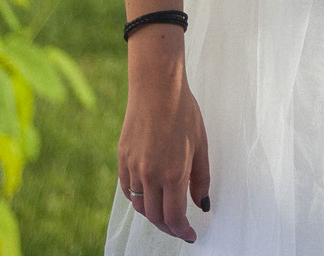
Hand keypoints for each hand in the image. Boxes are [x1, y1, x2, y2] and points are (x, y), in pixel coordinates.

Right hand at [116, 33, 210, 241]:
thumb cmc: (184, 113)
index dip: (182, 231)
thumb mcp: (201, 145)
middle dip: (169, 227)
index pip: (174, 217)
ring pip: (140, 205)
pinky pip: (129, 190)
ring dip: (153, 215)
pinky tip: (149, 197)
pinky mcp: (121, 160)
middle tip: (180, 229)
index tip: (191, 235)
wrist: (156, 88)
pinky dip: (139, 199)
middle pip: (155, 217)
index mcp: (172, 174)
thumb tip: (201, 204)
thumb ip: (201, 178)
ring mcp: (132, 168)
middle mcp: (149, 176)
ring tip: (166, 214)